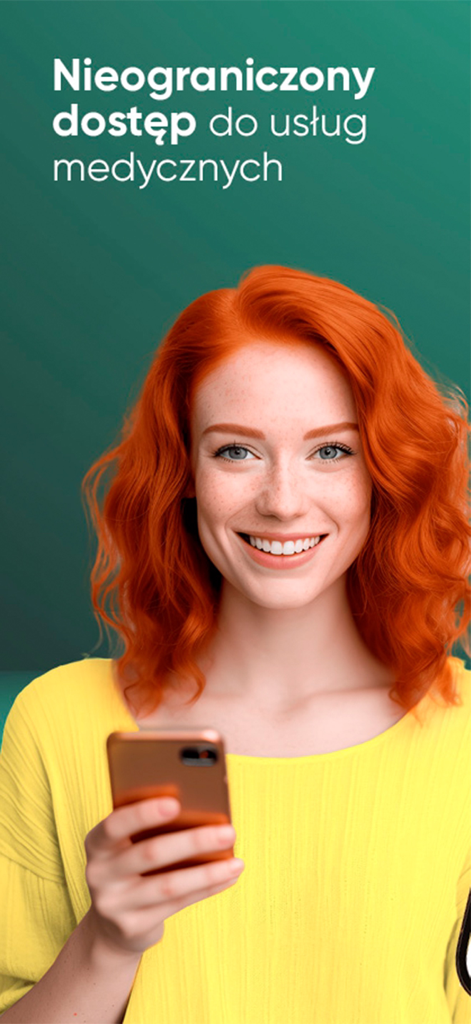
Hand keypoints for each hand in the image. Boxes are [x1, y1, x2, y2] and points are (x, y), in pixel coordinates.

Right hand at [84, 798, 243, 955]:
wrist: (111, 924)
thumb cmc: (131, 867)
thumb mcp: (128, 846)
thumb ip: (150, 829)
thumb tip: (202, 812)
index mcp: (97, 843)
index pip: (115, 825)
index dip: (143, 813)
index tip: (176, 802)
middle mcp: (99, 873)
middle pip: (150, 853)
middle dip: (194, 841)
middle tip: (228, 831)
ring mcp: (114, 904)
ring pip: (168, 885)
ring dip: (208, 873)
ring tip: (237, 862)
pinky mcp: (132, 927)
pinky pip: (177, 904)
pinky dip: (206, 888)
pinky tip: (227, 877)